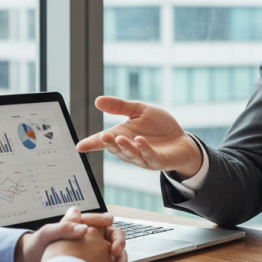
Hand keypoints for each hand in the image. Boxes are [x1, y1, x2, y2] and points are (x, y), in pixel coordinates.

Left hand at [15, 207, 127, 261]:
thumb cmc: (37, 245)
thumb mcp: (47, 233)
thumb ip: (64, 227)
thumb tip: (84, 228)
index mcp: (85, 225)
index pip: (104, 221)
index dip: (108, 225)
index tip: (105, 229)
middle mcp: (94, 239)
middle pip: (115, 239)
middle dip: (120, 247)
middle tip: (116, 254)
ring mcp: (95, 255)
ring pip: (115, 258)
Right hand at [76, 96, 201, 176]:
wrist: (182, 140)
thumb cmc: (159, 126)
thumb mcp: (140, 111)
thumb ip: (120, 106)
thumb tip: (98, 100)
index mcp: (122, 136)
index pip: (103, 141)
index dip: (91, 144)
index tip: (79, 146)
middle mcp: (129, 149)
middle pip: (115, 148)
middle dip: (108, 143)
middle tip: (103, 136)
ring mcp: (143, 157)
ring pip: (131, 154)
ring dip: (125, 147)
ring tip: (120, 138)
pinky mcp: (157, 161)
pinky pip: (149, 156)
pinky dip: (144, 149)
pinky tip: (140, 140)